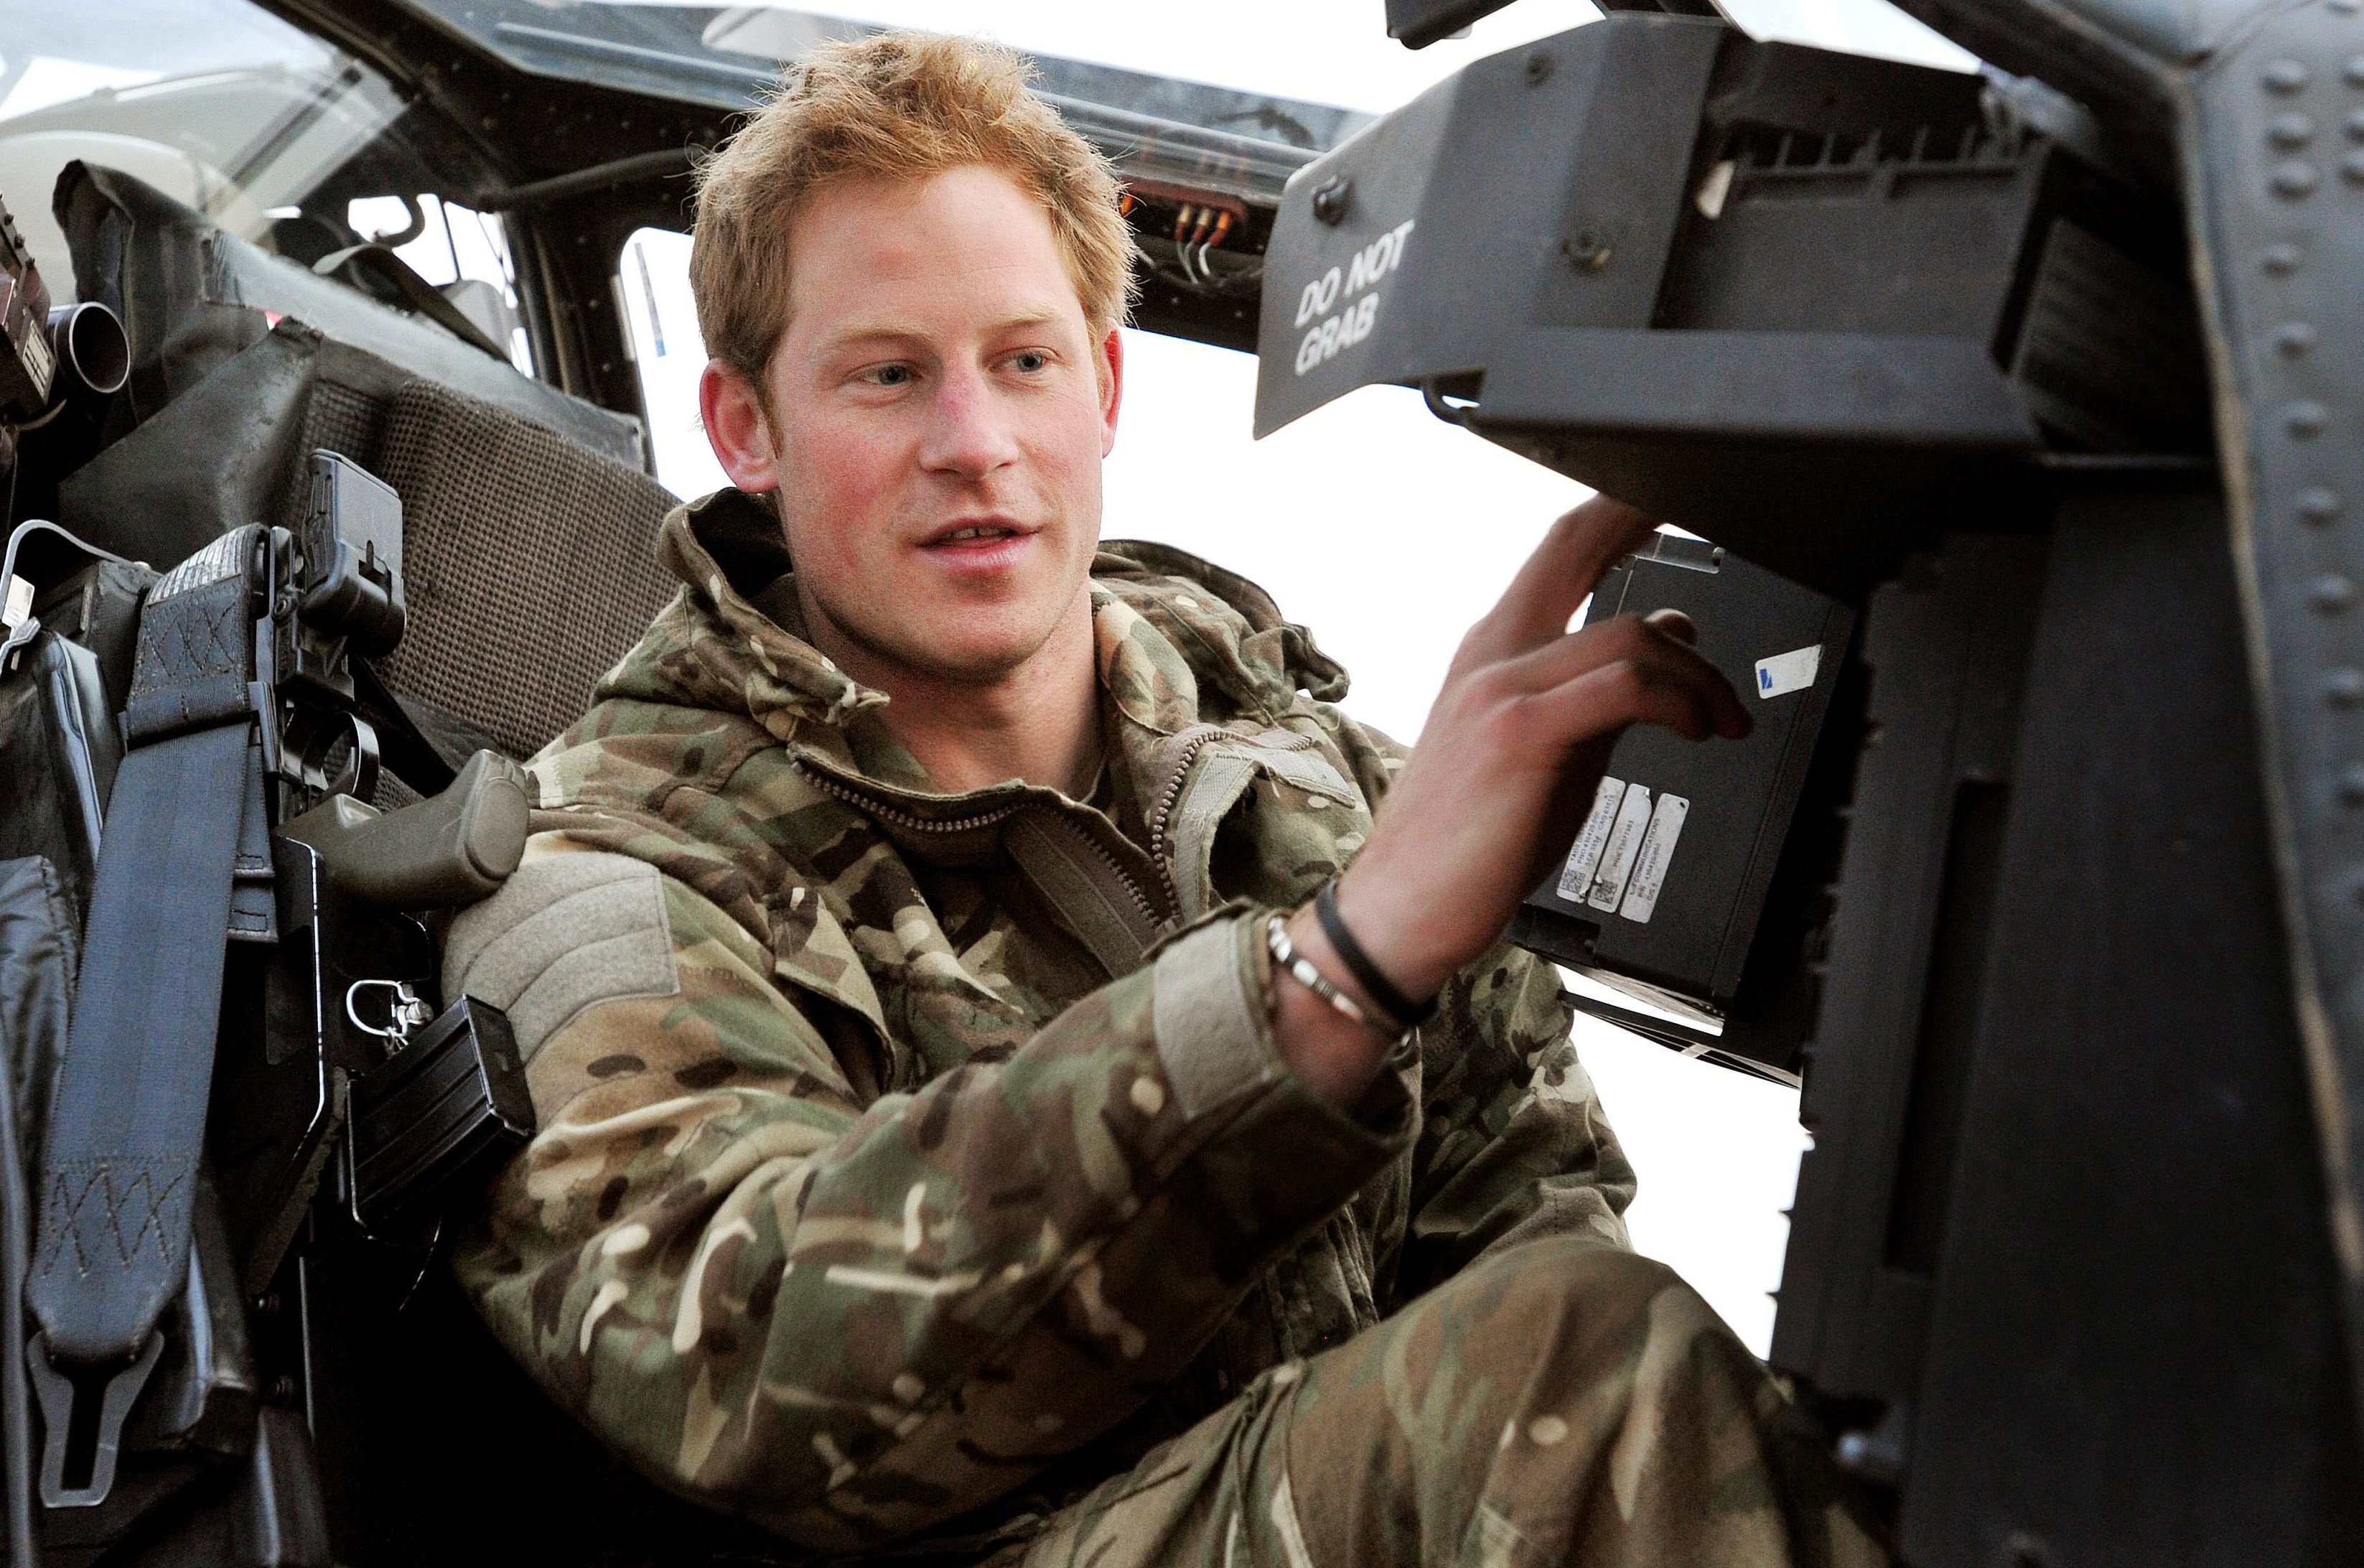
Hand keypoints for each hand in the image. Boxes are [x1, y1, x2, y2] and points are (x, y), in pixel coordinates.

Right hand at [1274, 496, 1748, 1102]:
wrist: (1401, 910)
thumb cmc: (1466, 842)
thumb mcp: (1545, 749)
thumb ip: (1601, 692)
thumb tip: (1670, 641)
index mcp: (1491, 652)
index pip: (1557, 553)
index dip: (1617, 514)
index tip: (1670, 504)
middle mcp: (1492, 654)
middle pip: (1574, 545)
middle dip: (1643, 519)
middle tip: (1710, 513)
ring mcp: (1502, 690)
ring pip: (1627, 634)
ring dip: (1700, 675)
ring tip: (1724, 717)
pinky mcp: (1521, 734)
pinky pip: (1622, 688)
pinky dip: (1679, 702)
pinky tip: (1700, 732)